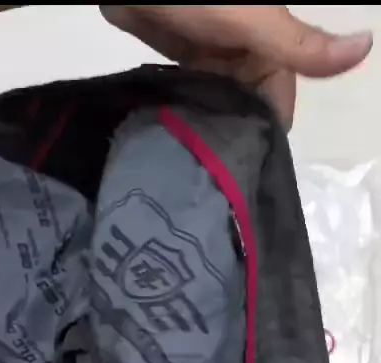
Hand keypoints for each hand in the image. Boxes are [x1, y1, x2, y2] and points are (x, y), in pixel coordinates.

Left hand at [101, 6, 372, 128]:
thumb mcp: (253, 21)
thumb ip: (302, 45)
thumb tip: (366, 47)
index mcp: (271, 34)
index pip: (280, 89)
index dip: (271, 120)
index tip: (254, 155)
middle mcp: (246, 42)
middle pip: (252, 95)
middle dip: (242, 122)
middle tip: (223, 159)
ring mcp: (213, 47)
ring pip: (224, 94)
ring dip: (217, 117)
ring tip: (204, 151)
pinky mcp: (182, 50)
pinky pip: (196, 85)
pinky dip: (195, 104)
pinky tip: (186, 129)